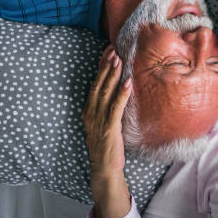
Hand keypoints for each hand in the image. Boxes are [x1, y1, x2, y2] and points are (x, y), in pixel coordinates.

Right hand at [82, 45, 131, 217]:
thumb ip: (109, 106)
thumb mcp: (105, 121)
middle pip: (98, 84)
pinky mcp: (109, 128)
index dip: (101, 66)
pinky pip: (115, 108)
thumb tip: (120, 88)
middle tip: (114, 49)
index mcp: (89, 109)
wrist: (104, 167)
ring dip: (112, 75)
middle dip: (106, 66)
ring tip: (119, 60)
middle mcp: (91, 112)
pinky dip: (121, 94)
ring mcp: (98, 120)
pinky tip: (128, 83)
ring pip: (105, 93)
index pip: (95, 83)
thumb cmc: (107, 144)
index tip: (108, 51)